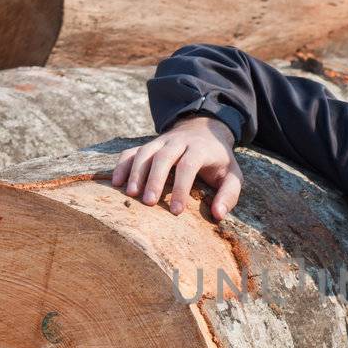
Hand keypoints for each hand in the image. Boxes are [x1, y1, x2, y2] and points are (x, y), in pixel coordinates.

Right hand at [110, 115, 242, 220]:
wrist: (204, 131)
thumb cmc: (218, 160)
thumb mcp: (232, 175)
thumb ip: (229, 195)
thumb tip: (218, 215)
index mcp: (200, 149)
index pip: (188, 166)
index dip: (181, 188)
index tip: (177, 211)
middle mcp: (178, 142)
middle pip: (163, 157)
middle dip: (155, 180)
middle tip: (148, 203)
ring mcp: (160, 142)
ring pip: (145, 153)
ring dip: (136, 173)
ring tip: (131, 194)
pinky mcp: (148, 146)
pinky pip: (131, 152)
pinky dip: (122, 165)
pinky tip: (116, 183)